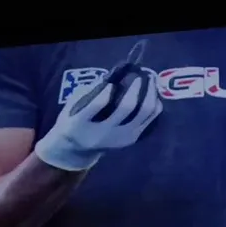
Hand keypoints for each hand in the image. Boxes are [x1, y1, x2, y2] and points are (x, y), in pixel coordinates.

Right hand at [34, 50, 161, 171]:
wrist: (79, 150)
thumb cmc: (73, 122)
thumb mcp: (71, 107)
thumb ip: (87, 92)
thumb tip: (110, 77)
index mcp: (81, 124)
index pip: (95, 105)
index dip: (105, 92)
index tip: (111, 82)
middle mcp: (104, 133)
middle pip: (126, 108)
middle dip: (135, 88)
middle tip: (139, 76)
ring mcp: (121, 138)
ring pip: (144, 114)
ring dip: (150, 95)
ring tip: (151, 81)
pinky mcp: (131, 139)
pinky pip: (149, 120)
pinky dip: (154, 106)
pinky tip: (153, 95)